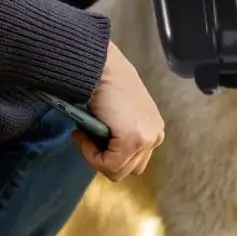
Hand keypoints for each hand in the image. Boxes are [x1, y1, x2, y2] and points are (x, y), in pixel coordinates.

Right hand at [73, 41, 164, 181]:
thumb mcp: (120, 112)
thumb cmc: (105, 82)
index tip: (91, 137)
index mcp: (154, 129)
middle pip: (127, 169)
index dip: (109, 154)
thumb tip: (105, 150)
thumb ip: (120, 131)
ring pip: (117, 170)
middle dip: (103, 159)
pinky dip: (90, 154)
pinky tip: (81, 134)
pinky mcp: (132, 140)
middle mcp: (155, 136)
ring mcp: (146, 139)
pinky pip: (107, 164)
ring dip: (95, 156)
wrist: (100, 65)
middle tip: (86, 138)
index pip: (133, 161)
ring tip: (82, 133)